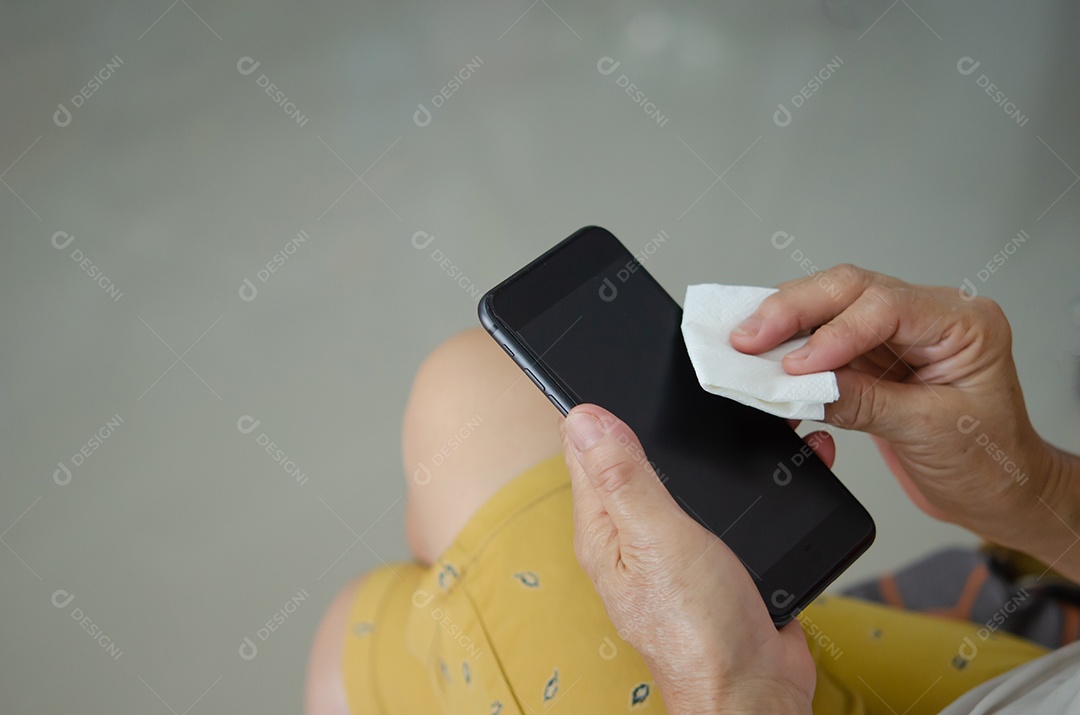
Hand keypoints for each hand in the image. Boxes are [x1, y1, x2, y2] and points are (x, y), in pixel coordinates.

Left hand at [559, 404, 830, 714]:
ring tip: (714, 408)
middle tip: (675, 379)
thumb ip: (623, 478)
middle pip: (633, 459)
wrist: (756, 688)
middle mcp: (632, 535)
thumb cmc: (697, 630)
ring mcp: (673, 546)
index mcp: (603, 527)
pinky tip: (757, 460)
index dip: (595, 409)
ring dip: (698, 446)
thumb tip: (583, 418)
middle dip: (653, 419)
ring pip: (680, 477)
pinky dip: (735, 478)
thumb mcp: (654, 538)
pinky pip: (719, 503)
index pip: (585, 452)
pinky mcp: (716, 556)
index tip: (611, 367)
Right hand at [730, 264, 1079, 575]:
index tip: (795, 365)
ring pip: (829, 307)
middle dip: (793, 311)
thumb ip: (864, 402)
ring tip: (746, 345)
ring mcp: (899, 334)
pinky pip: (824, 339)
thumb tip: (803, 385)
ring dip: (784, 326)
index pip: (885, 306)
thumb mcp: (927, 432)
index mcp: (964, 323)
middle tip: (748, 338)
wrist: (998, 495)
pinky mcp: (874, 355)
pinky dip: (791, 350)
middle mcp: (930, 316)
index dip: (833, 332)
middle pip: (849, 289)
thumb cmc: (989, 463)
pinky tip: (767, 360)